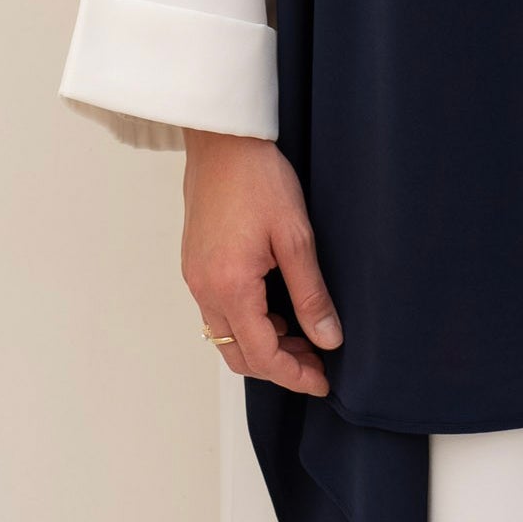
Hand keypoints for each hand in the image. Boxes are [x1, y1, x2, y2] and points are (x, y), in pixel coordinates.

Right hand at [180, 131, 342, 394]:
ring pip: (226, 336)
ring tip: (302, 332)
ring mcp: (195, 277)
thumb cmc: (259, 179)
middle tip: (317, 360)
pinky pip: (217, 312)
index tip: (323, 381)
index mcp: (230, 286)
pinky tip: (276, 307)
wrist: (223, 141)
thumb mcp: (296, 236)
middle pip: (238, 354)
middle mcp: (204, 289)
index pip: (261, 354)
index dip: (294, 374)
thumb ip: (311, 293)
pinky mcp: (194, 264)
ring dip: (262, 344)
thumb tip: (328, 339)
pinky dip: (246, 323)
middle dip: (279, 365)